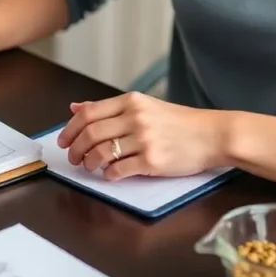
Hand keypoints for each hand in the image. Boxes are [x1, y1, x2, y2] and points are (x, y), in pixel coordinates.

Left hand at [56, 92, 229, 180]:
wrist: (212, 135)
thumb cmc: (180, 123)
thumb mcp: (145, 106)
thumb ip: (110, 108)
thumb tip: (75, 108)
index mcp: (131, 101)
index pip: (88, 113)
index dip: (70, 129)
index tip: (63, 141)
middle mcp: (136, 118)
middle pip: (90, 134)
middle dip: (75, 149)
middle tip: (73, 158)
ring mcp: (144, 140)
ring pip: (101, 153)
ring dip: (89, 163)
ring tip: (89, 167)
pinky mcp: (152, 161)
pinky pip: (118, 170)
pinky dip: (108, 175)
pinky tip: (110, 175)